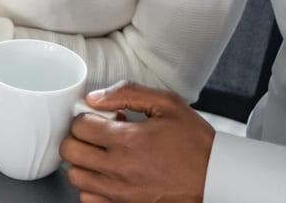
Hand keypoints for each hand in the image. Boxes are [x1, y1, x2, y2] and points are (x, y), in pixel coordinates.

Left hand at [60, 81, 213, 201]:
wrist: (215, 178)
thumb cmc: (195, 143)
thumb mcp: (168, 105)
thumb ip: (127, 94)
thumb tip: (94, 98)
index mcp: (128, 140)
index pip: (79, 126)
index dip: (85, 117)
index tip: (98, 118)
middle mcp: (119, 168)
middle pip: (70, 150)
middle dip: (78, 137)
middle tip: (94, 134)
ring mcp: (119, 191)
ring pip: (75, 175)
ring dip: (82, 161)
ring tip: (101, 153)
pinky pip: (87, 197)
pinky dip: (90, 185)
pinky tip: (106, 173)